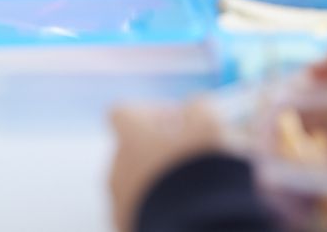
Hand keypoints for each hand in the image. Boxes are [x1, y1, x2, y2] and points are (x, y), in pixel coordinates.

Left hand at [109, 98, 225, 231]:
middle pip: (131, 150)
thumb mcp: (209, 126)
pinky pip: (141, 211)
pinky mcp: (126, 227)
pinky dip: (159, 209)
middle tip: (190, 158)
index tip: (179, 122)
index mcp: (130, 138)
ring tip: (193, 192)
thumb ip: (198, 108)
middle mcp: (118, 168)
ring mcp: (120, 202)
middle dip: (158, 151)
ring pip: (136, 184)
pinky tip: (186, 212)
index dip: (152, 114)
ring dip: (159, 183)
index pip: (124, 113)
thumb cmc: (200, 170)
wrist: (195, 226)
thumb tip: (195, 107)